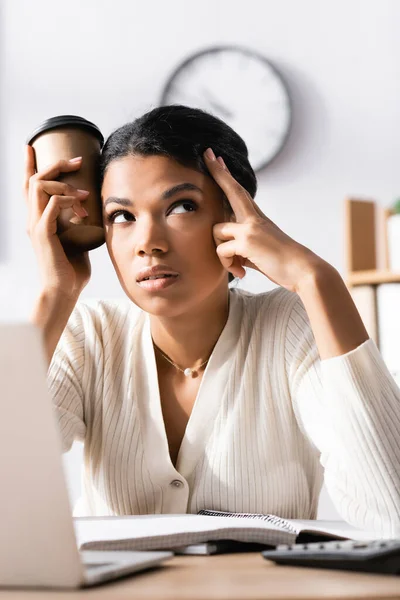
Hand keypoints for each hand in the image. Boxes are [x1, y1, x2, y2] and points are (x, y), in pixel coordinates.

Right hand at [23, 145, 91, 298]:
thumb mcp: (75, 239)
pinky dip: (68, 200)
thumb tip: (86, 209)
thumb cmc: (71, 268)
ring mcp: (37, 225)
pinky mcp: (44, 233)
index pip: (29, 186)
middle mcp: (33, 219)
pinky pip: (52, 204)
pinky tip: (81, 208)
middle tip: (78, 161)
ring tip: (85, 196)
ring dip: (65, 184)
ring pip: (40, 186)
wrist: (63, 290)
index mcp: (38, 219)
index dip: (29, 165)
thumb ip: (75, 222)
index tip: (32, 147)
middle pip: (35, 179)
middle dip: (56, 164)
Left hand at [204, 148, 322, 292]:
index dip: (227, 176)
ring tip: (238, 266)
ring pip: (216, 232)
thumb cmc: (283, 265)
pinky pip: (222, 251)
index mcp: (258, 219)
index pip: (238, 192)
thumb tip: (229, 253)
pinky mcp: (247, 241)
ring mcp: (250, 228)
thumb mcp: (260, 252)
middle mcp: (253, 218)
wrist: (303, 271)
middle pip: (231, 189)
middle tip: (207, 152)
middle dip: (218, 171)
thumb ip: (244, 247)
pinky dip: (228, 265)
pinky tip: (241, 272)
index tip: (218, 159)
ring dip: (221, 253)